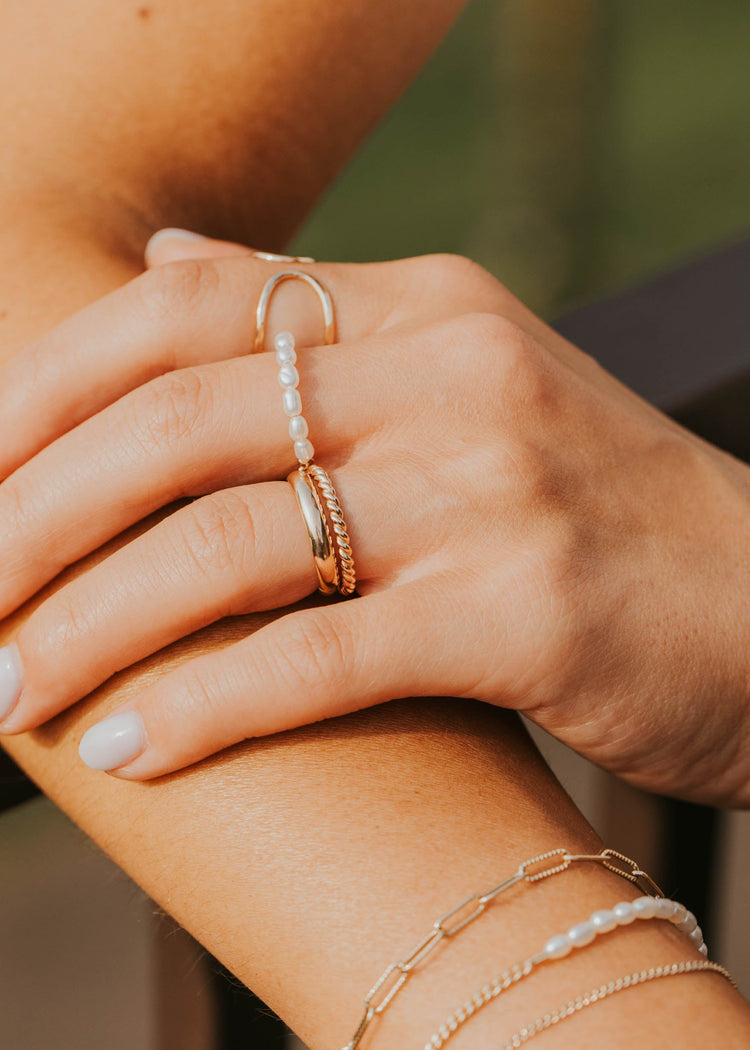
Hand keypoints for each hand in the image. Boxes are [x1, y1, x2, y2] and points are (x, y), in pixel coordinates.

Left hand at [0, 231, 747, 804]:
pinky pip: (321, 656)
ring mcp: (492, 489)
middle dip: (32, 515)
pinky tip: (128, 752)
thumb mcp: (470, 376)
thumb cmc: (599, 507)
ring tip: (5, 694)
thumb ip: (320, 313)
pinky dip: (207, 705)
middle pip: (179, 423)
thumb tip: (166, 257)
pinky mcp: (522, 613)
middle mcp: (453, 375)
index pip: (184, 309)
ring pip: (229, 543)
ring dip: (89, 625)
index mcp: (427, 306)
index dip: (48, 388)